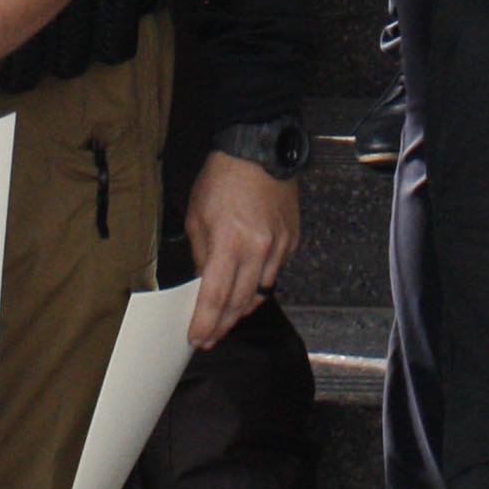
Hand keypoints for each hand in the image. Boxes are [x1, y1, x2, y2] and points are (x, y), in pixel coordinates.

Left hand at [182, 149, 300, 348]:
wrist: (259, 150)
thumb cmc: (223, 178)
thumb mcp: (197, 215)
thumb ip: (201, 253)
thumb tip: (204, 281)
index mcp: (229, 243)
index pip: (216, 297)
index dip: (206, 323)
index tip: (197, 339)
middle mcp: (258, 250)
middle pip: (240, 302)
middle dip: (223, 324)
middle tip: (210, 338)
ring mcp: (279, 247)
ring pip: (261, 292)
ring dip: (242, 308)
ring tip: (227, 318)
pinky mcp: (292, 241)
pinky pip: (274, 273)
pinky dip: (260, 283)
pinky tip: (248, 287)